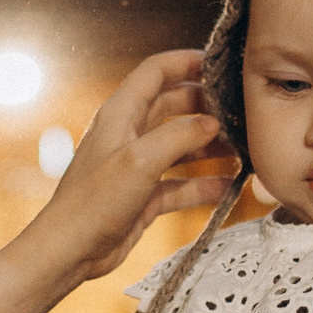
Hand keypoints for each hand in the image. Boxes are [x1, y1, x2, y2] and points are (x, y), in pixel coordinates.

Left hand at [19, 51, 238, 292]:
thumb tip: (213, 123)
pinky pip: (180, 184)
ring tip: (242, 150)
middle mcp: (129, 135)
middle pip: (173, 106)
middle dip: (205, 107)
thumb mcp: (140, 161)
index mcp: (120, 114)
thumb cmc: (94, 202)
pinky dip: (203, 185)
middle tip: (239, 112)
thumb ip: (179, 136)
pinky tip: (228, 188)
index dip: (185, 62)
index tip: (219, 64)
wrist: (70, 250)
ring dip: (209, 147)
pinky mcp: (144, 196)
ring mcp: (137, 167)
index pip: (155, 72)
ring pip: (180, 147)